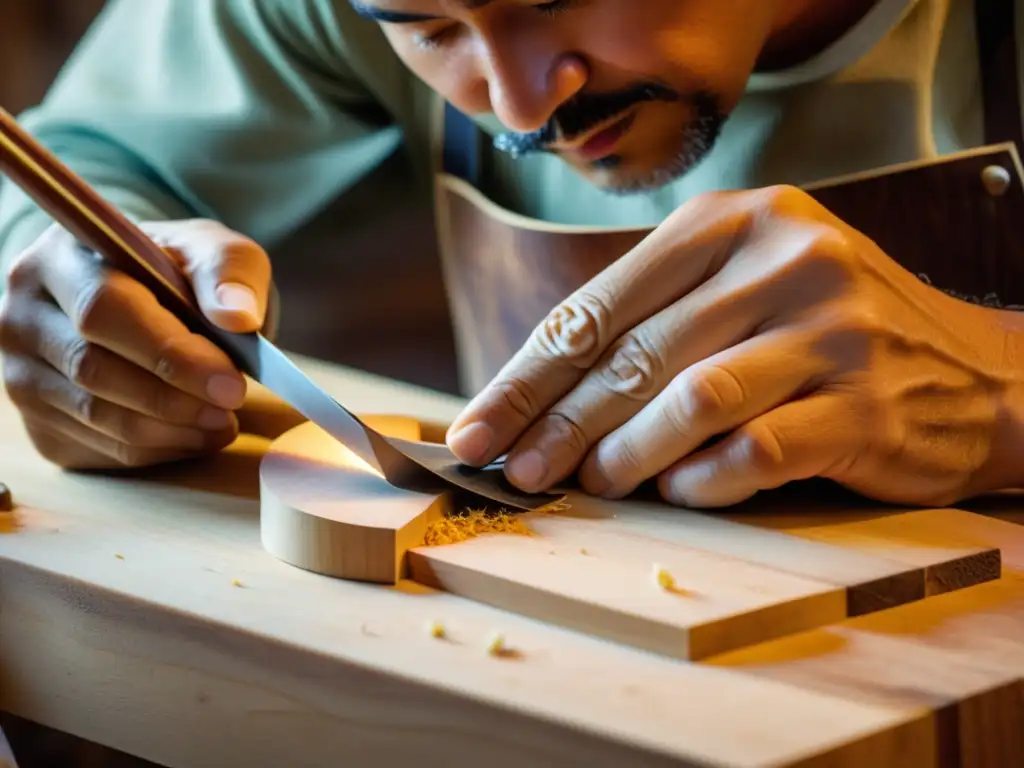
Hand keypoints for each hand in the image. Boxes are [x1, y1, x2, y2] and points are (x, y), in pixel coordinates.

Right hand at [0, 218, 270, 469]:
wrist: (151, 300)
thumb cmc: (181, 272)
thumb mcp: (215, 252)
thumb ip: (229, 273)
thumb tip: (237, 316)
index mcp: (61, 255)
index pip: (104, 309)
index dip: (170, 353)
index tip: (230, 383)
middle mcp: (24, 314)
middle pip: (92, 369)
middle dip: (173, 398)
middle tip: (231, 405)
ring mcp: (21, 373)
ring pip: (95, 417)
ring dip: (171, 430)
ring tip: (223, 421)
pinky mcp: (38, 422)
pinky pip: (100, 448)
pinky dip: (158, 450)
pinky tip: (196, 433)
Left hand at [446, 185, 1023, 507]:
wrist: (971, 372)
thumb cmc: (825, 335)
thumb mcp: (740, 291)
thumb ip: (652, 324)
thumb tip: (537, 397)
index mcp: (732, 224)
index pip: (599, 305)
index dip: (527, 374)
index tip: (476, 426)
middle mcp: (783, 259)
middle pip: (634, 353)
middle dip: (557, 422)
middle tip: (514, 469)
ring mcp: (831, 328)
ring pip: (690, 397)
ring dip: (624, 453)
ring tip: (587, 485)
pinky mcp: (866, 402)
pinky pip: (757, 449)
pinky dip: (703, 479)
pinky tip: (677, 492)